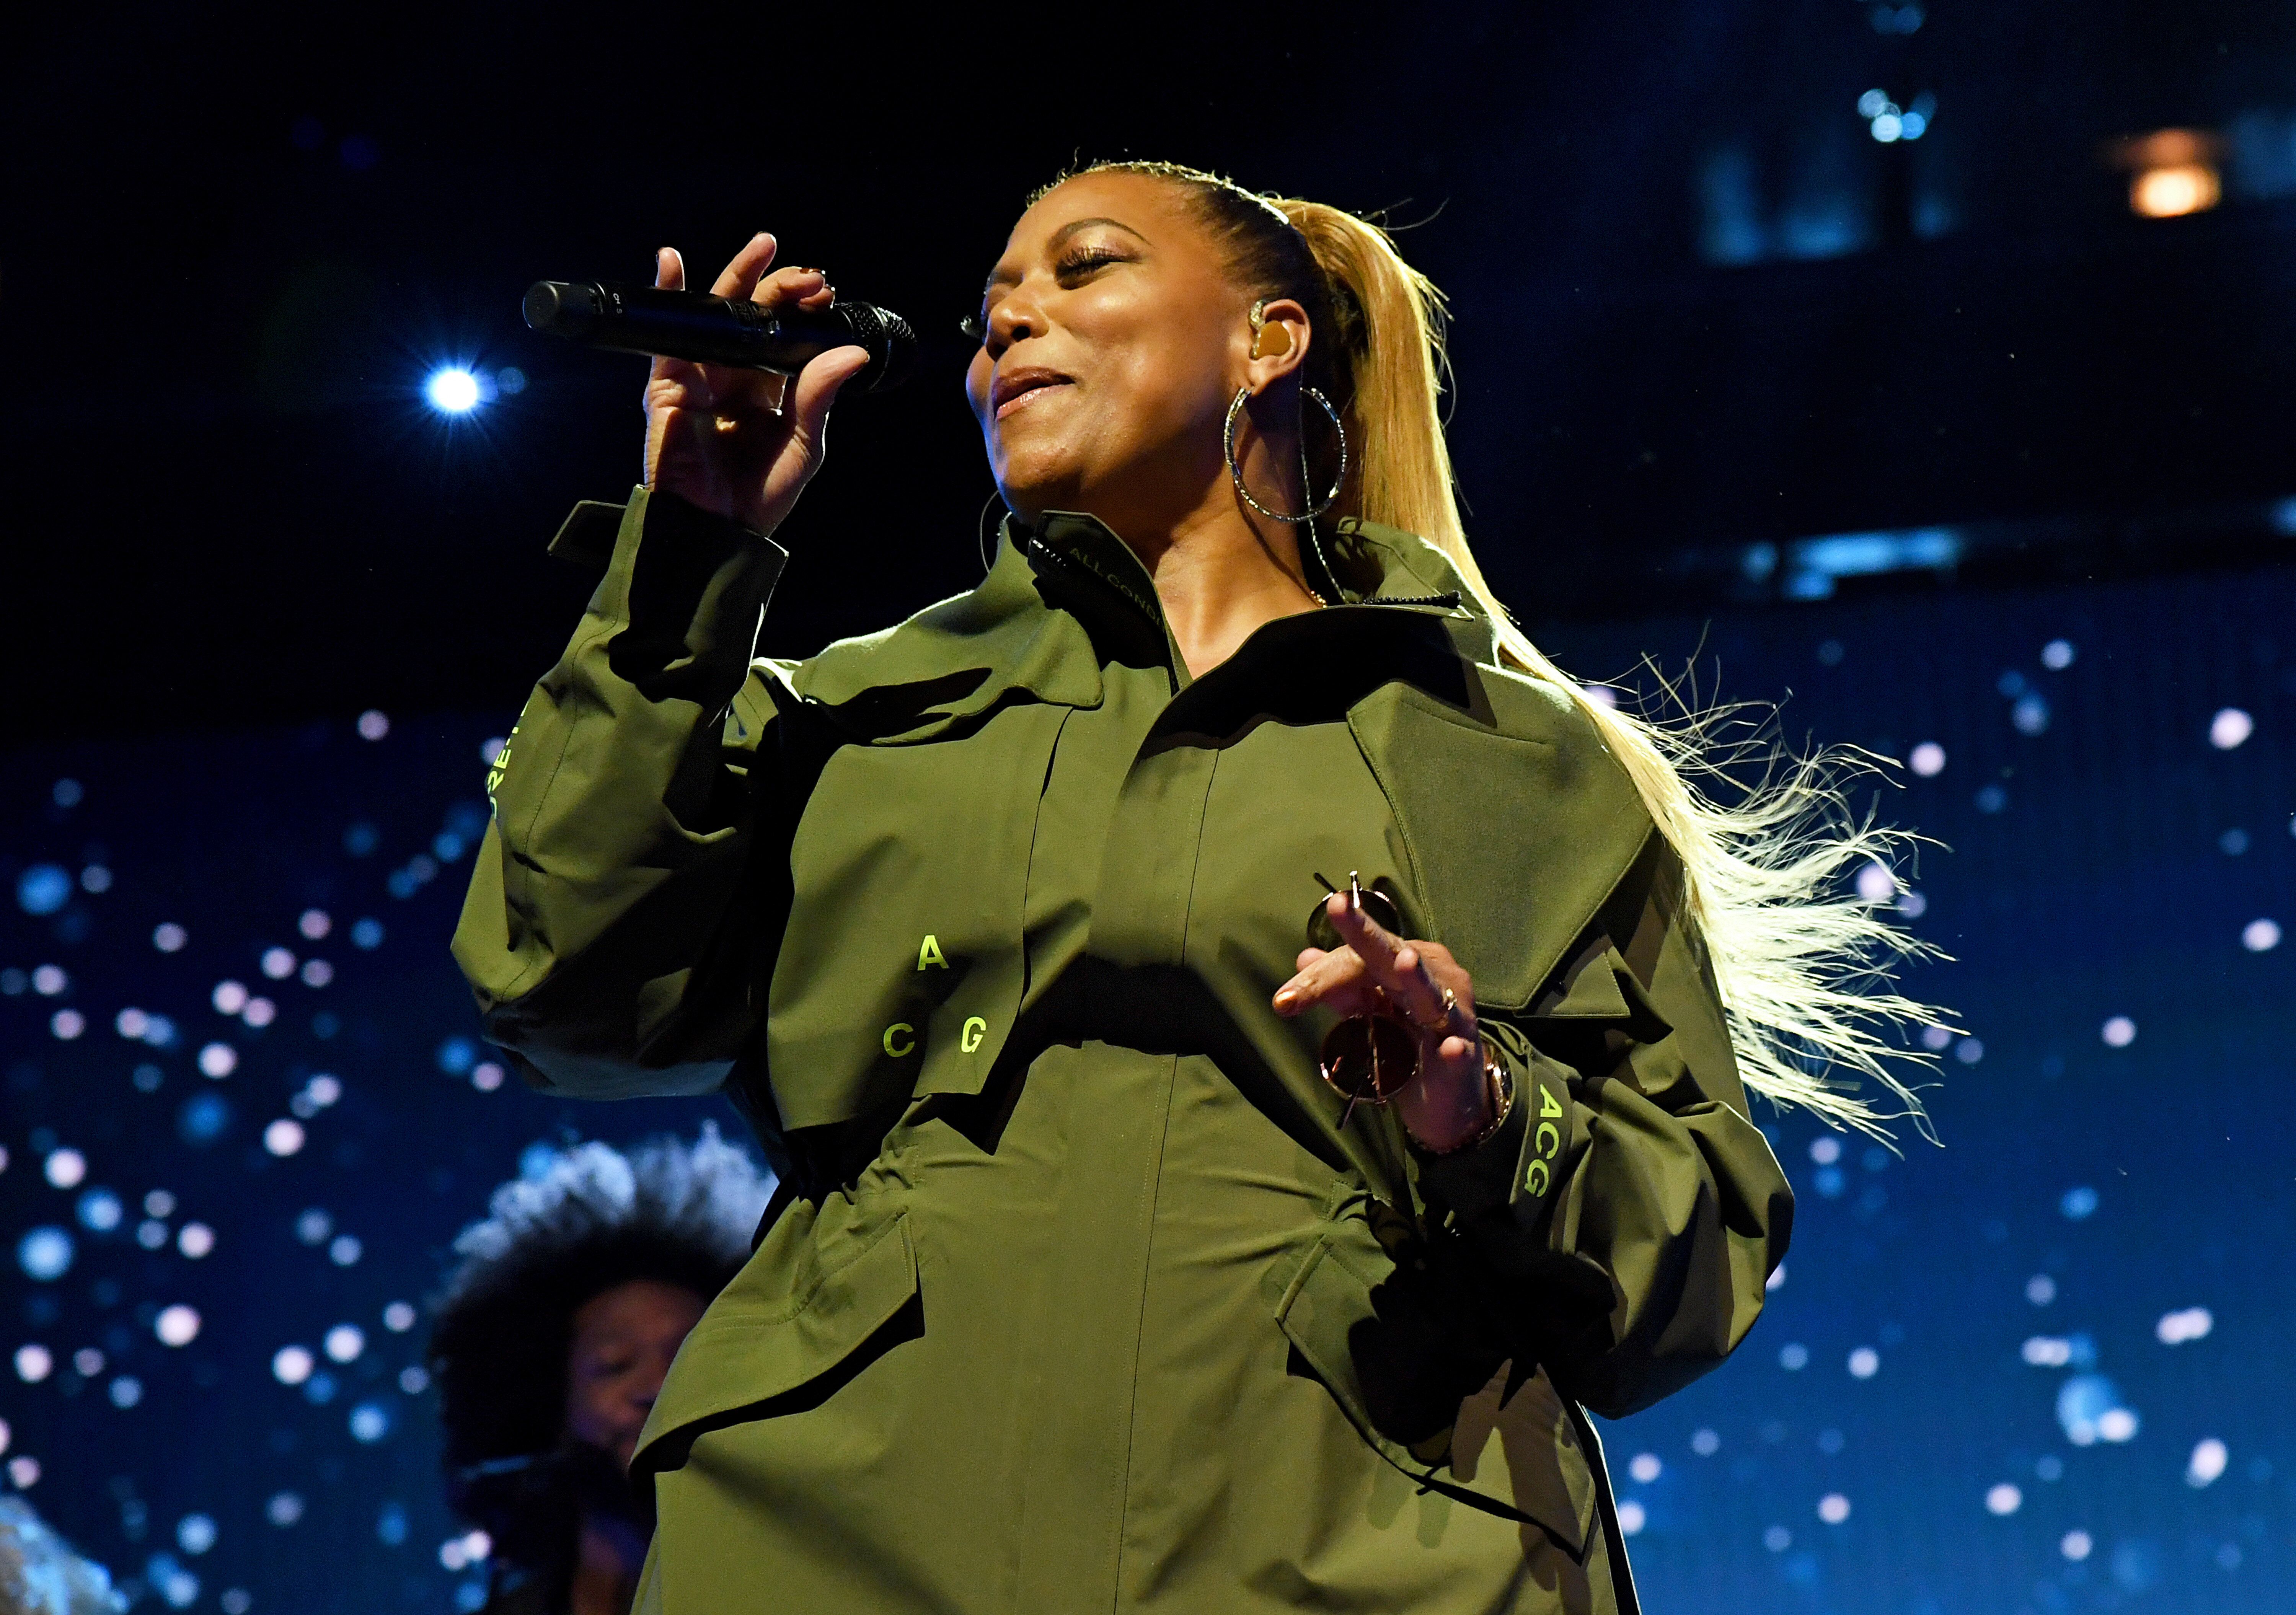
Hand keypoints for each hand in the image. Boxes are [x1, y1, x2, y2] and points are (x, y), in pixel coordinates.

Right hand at [641, 233, 874, 534]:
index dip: (804, 309)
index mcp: (771, 387)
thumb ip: (821, 396)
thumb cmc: (759, 494)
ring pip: (718, 314)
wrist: (717, 529)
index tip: (824, 292)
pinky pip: (668, 335)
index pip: (787, 333)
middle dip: (780, 287)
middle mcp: (736, 374)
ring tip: (764, 248)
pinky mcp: (668, 384)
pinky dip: (669, 294)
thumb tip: (853, 352)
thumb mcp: (804, 445)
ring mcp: (700, 375)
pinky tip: (672, 261)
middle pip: (756, 315)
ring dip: (739, 276)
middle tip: (807, 276)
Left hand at [1273, 891, 1495, 1151]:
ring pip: (1431, 994)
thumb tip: (1303, 957)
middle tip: (1338, 908)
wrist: (1452, 1094)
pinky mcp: (1465, 1055)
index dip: (1319, 977)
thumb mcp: (1367, 1017)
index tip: (1283, 1000)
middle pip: (1389, 955)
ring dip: (1419, 979)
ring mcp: (1452, 1014)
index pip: (1354, 960)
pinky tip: (1449, 1049)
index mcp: (1400, 964)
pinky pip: (1459, 1050)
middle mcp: (1431, 976)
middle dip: (1363, 933)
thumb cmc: (1407, 1046)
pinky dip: (1454, 1049)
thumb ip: (1340, 991)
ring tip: (1404, 961)